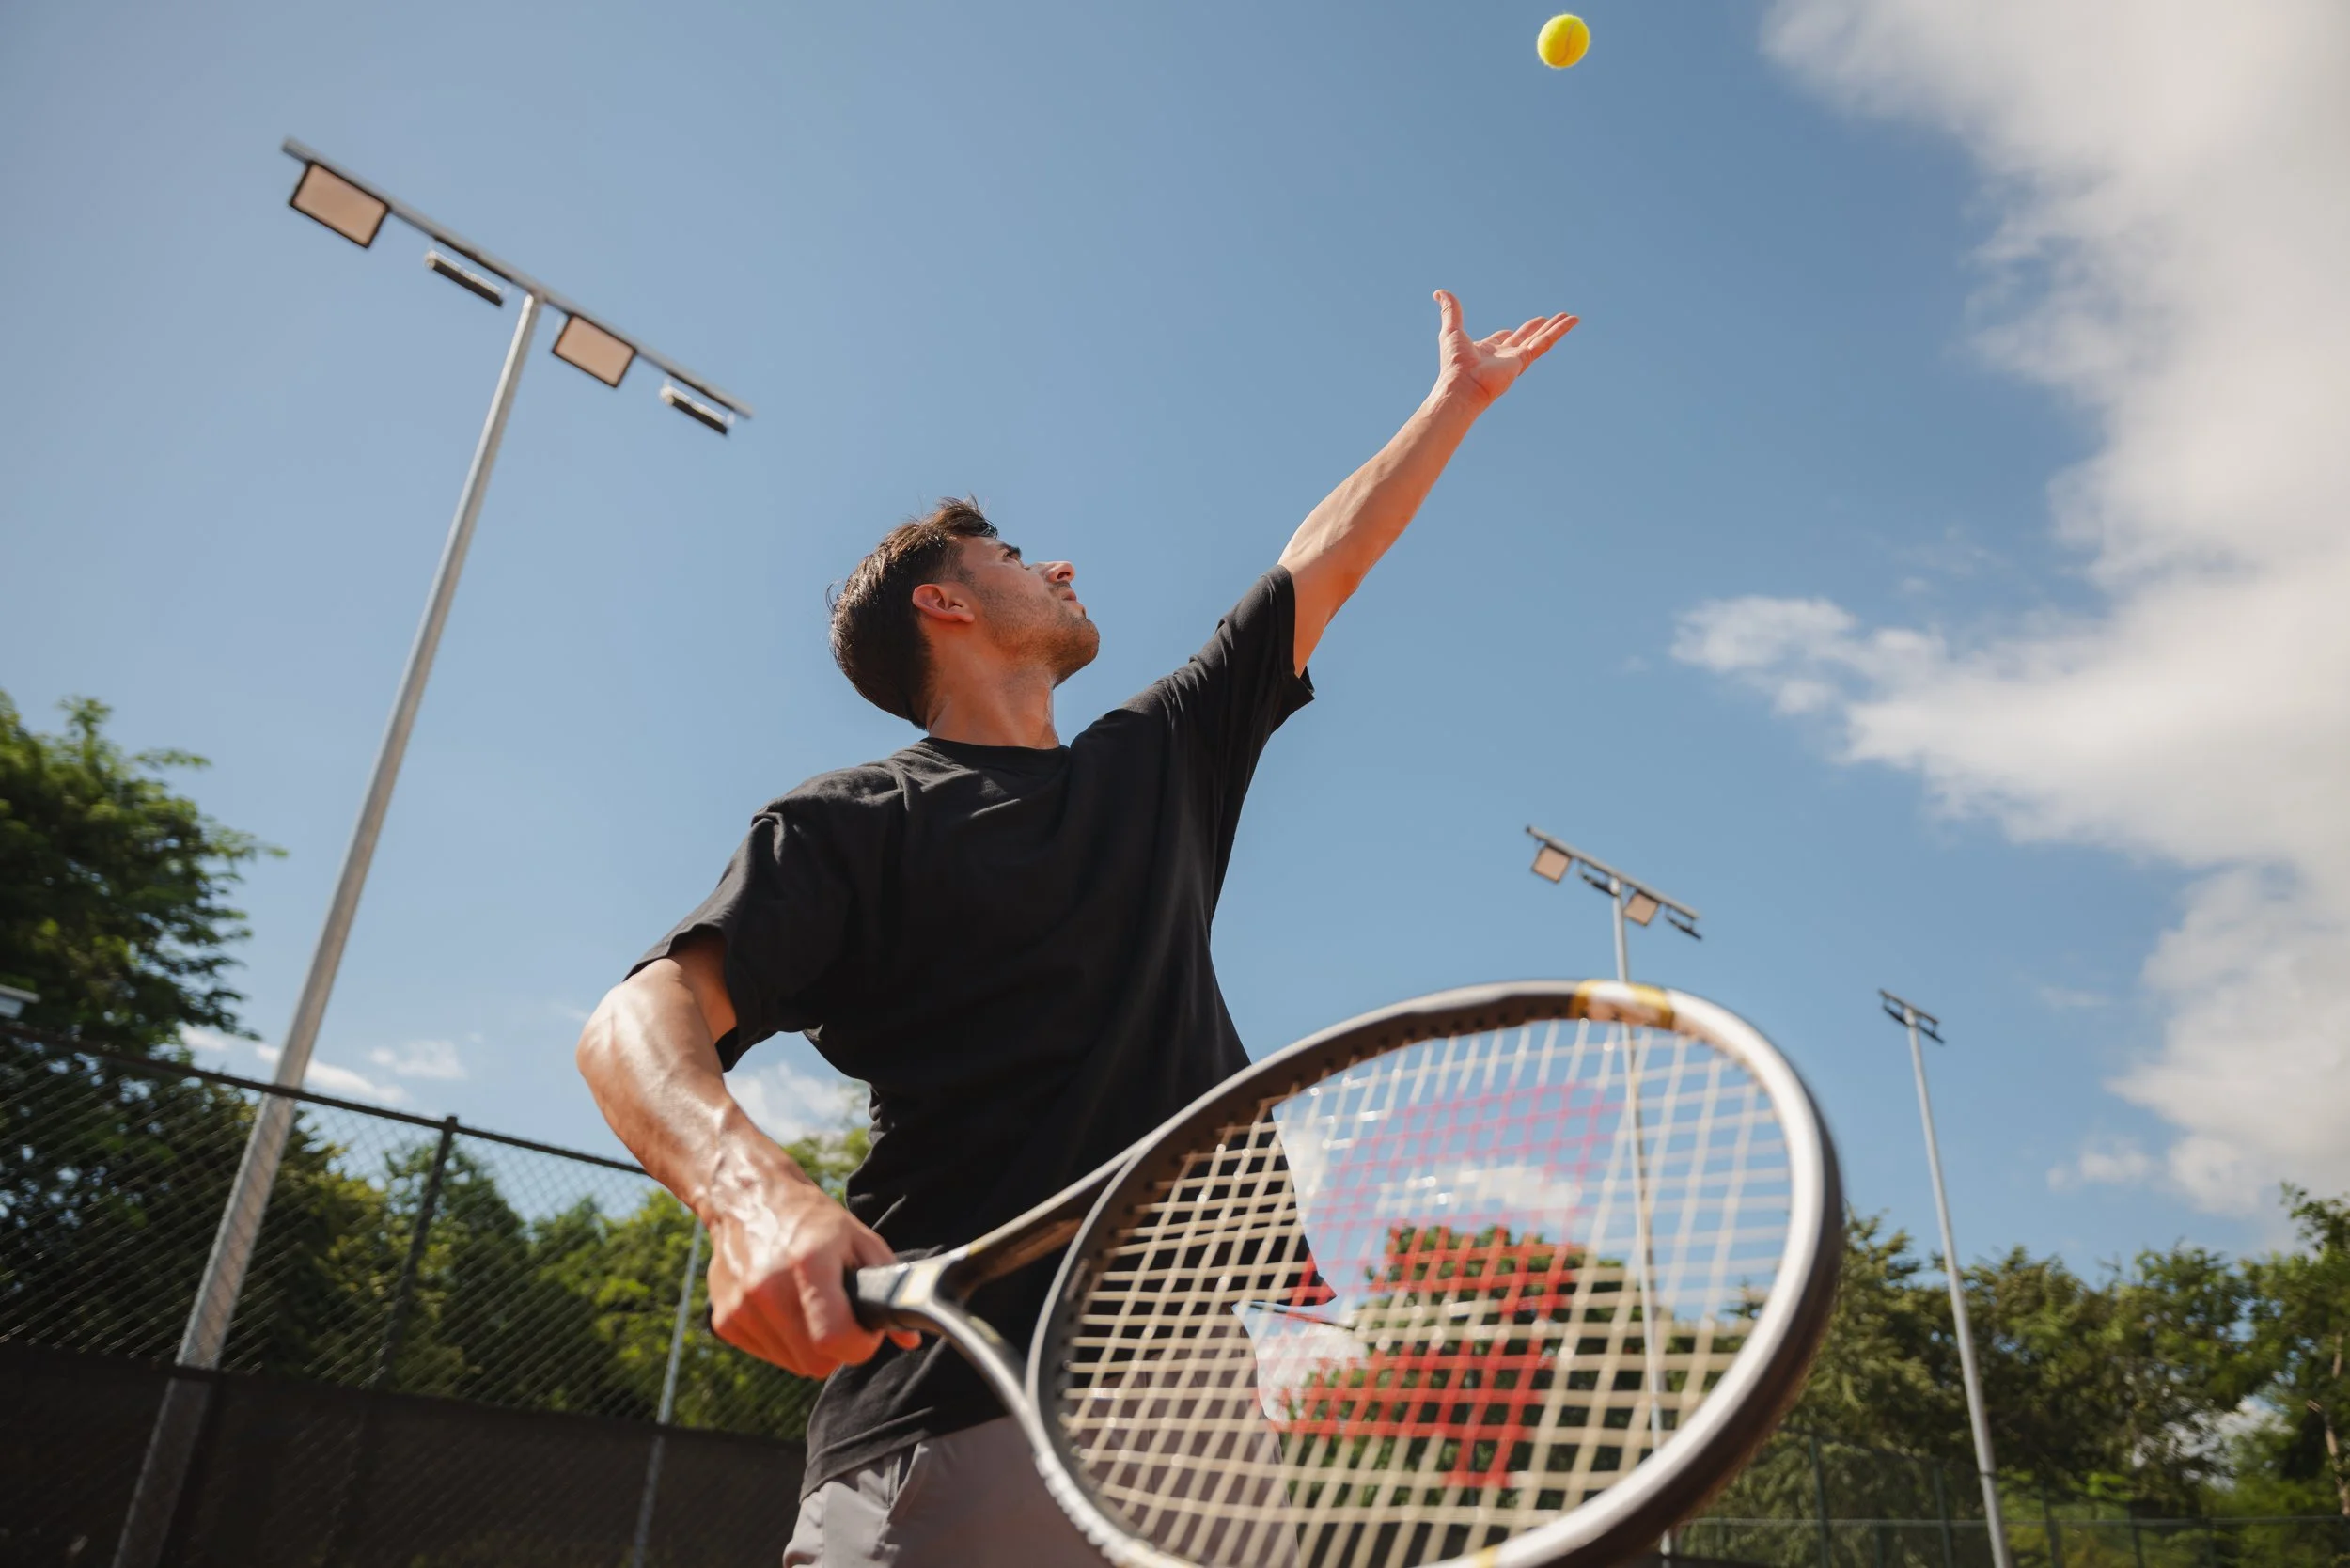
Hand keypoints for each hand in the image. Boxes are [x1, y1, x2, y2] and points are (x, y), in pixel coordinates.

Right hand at [704, 1169, 921, 1377]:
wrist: (748, 1198)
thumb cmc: (810, 1219)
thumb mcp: (858, 1238)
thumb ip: (887, 1286)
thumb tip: (909, 1338)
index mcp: (808, 1263)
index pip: (835, 1339)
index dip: (860, 1345)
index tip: (865, 1332)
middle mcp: (767, 1287)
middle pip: (816, 1362)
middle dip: (837, 1348)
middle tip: (840, 1316)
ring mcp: (741, 1307)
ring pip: (794, 1364)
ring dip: (809, 1345)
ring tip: (809, 1304)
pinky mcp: (724, 1321)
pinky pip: (770, 1355)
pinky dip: (784, 1341)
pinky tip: (784, 1307)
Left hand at [1433, 290, 1577, 406]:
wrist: (1462, 386)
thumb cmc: (1454, 364)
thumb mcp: (1451, 330)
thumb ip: (1450, 311)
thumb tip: (1439, 293)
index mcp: (1485, 352)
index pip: (1500, 340)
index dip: (1505, 334)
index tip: (1508, 331)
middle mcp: (1502, 357)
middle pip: (1524, 338)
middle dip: (1536, 328)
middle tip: (1548, 319)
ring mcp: (1515, 360)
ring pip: (1540, 339)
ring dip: (1555, 328)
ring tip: (1570, 317)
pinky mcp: (1524, 361)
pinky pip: (1545, 343)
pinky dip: (1559, 332)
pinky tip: (1572, 321)